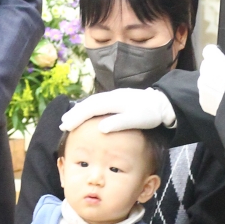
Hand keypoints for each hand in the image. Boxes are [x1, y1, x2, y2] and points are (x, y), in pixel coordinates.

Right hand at [60, 87, 175, 134]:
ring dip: (80, 111)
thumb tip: (101, 127)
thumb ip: (119, 122)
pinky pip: (97, 104)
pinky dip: (88, 109)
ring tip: (69, 120)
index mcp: (114, 101)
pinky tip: (84, 115)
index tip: (67, 125)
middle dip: (74, 113)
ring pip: (92, 103)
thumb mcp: (136, 119)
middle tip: (62, 124)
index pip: (91, 108)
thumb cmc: (149, 114)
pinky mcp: (116, 100)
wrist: (162, 103)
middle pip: (88, 104)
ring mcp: (113, 97)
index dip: (77, 116)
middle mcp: (111, 96)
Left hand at [198, 32, 224, 115]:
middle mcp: (203, 71)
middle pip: (207, 66)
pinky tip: (223, 100)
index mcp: (213, 59)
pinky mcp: (202, 101)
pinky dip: (212, 97)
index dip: (217, 53)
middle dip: (215, 68)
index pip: (209, 50)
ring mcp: (201, 87)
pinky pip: (206, 96)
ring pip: (205, 81)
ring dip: (212, 82)